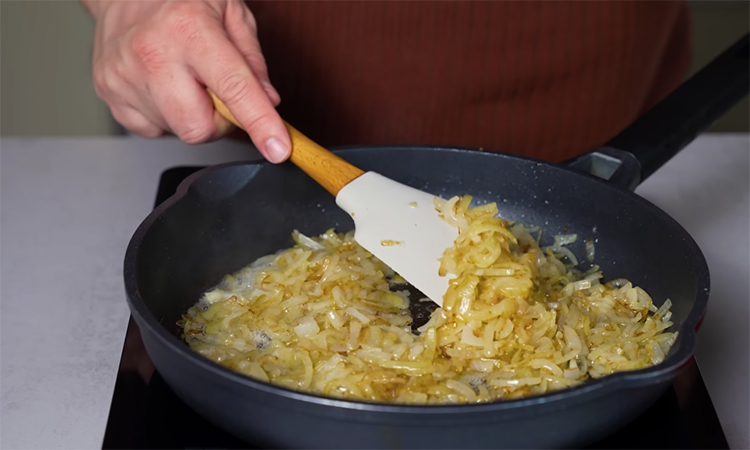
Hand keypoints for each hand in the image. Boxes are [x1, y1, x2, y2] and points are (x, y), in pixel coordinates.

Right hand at [84, 0, 290, 161]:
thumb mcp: (230, 10)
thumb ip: (253, 58)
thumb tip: (268, 101)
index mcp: (188, 29)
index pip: (233, 88)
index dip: (260, 122)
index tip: (277, 149)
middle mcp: (152, 54)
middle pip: (200, 128)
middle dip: (219, 120)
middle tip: (216, 90)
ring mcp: (124, 77)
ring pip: (178, 131)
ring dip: (191, 113)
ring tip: (183, 77)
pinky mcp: (108, 93)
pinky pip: (153, 128)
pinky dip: (166, 114)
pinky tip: (162, 84)